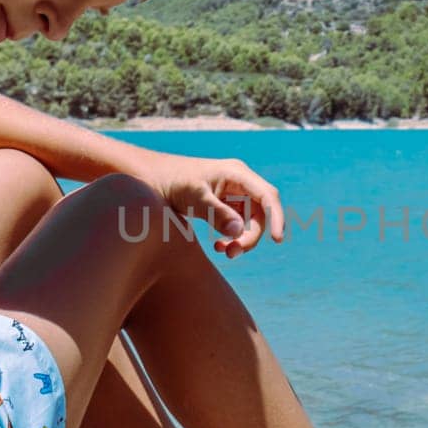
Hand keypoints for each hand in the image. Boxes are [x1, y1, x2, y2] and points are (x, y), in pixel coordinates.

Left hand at [140, 154, 285, 257]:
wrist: (150, 178)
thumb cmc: (171, 181)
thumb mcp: (193, 197)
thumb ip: (216, 214)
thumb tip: (238, 232)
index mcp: (237, 174)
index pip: (267, 196)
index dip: (277, 218)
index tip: (277, 240)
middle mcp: (239, 183)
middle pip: (261, 213)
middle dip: (251, 236)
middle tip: (232, 253)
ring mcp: (233, 194)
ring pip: (251, 222)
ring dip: (241, 240)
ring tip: (223, 251)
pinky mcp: (224, 205)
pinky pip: (238, 225)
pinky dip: (231, 238)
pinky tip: (217, 246)